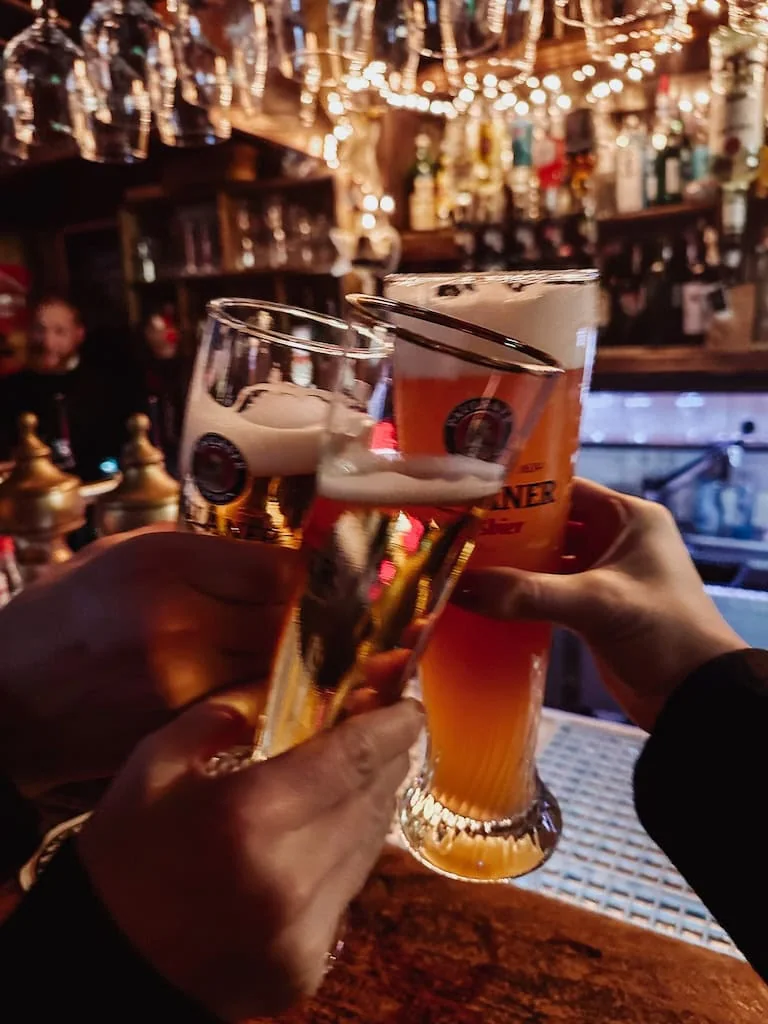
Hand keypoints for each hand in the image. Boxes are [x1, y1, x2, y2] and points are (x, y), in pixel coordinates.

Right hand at [0, 528, 297, 793]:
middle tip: (316, 621)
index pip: (279, 571)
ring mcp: (180, 681)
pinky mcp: (178, 730)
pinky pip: (248, 709)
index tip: (319, 583)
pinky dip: (261, 699)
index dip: (309, 579)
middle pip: (286, 621)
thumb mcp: (121, 555)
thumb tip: (273, 560)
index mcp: (165, 563)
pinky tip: (253, 688)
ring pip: (275, 669)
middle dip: (306, 622)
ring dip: (290, 662)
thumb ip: (201, 554)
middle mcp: (180, 619)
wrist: (2, 698)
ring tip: (290, 654)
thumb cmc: (60, 618)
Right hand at [78, 694, 423, 1020]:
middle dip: (387, 757)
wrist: (105, 970)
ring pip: (368, 845)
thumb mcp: (152, 767)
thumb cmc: (123, 860)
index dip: (391, 726)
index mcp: (248, 817)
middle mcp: (290, 877)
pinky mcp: (309, 966)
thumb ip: (217, 720)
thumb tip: (274, 700)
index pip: (352, 759)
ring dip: (372, 801)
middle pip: (371, 800)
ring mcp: (305, 931)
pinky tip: (331, 828)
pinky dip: (348, 851)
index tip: (409, 703)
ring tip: (363, 770)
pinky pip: (348, 889)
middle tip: (387, 725)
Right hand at [453, 479, 744, 730]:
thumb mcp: (595, 603)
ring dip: (511, 564)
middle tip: (457, 532)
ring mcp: (603, 573)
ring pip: (547, 558)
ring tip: (462, 562)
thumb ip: (529, 593)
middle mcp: (615, 537)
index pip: (564, 488)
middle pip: (550, 523)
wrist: (694, 695)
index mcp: (628, 517)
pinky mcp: (593, 607)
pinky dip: (521, 592)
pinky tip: (484, 597)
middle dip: (508, 530)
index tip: (473, 495)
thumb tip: (460, 587)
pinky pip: (548, 589)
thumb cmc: (661, 630)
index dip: (520, 490)